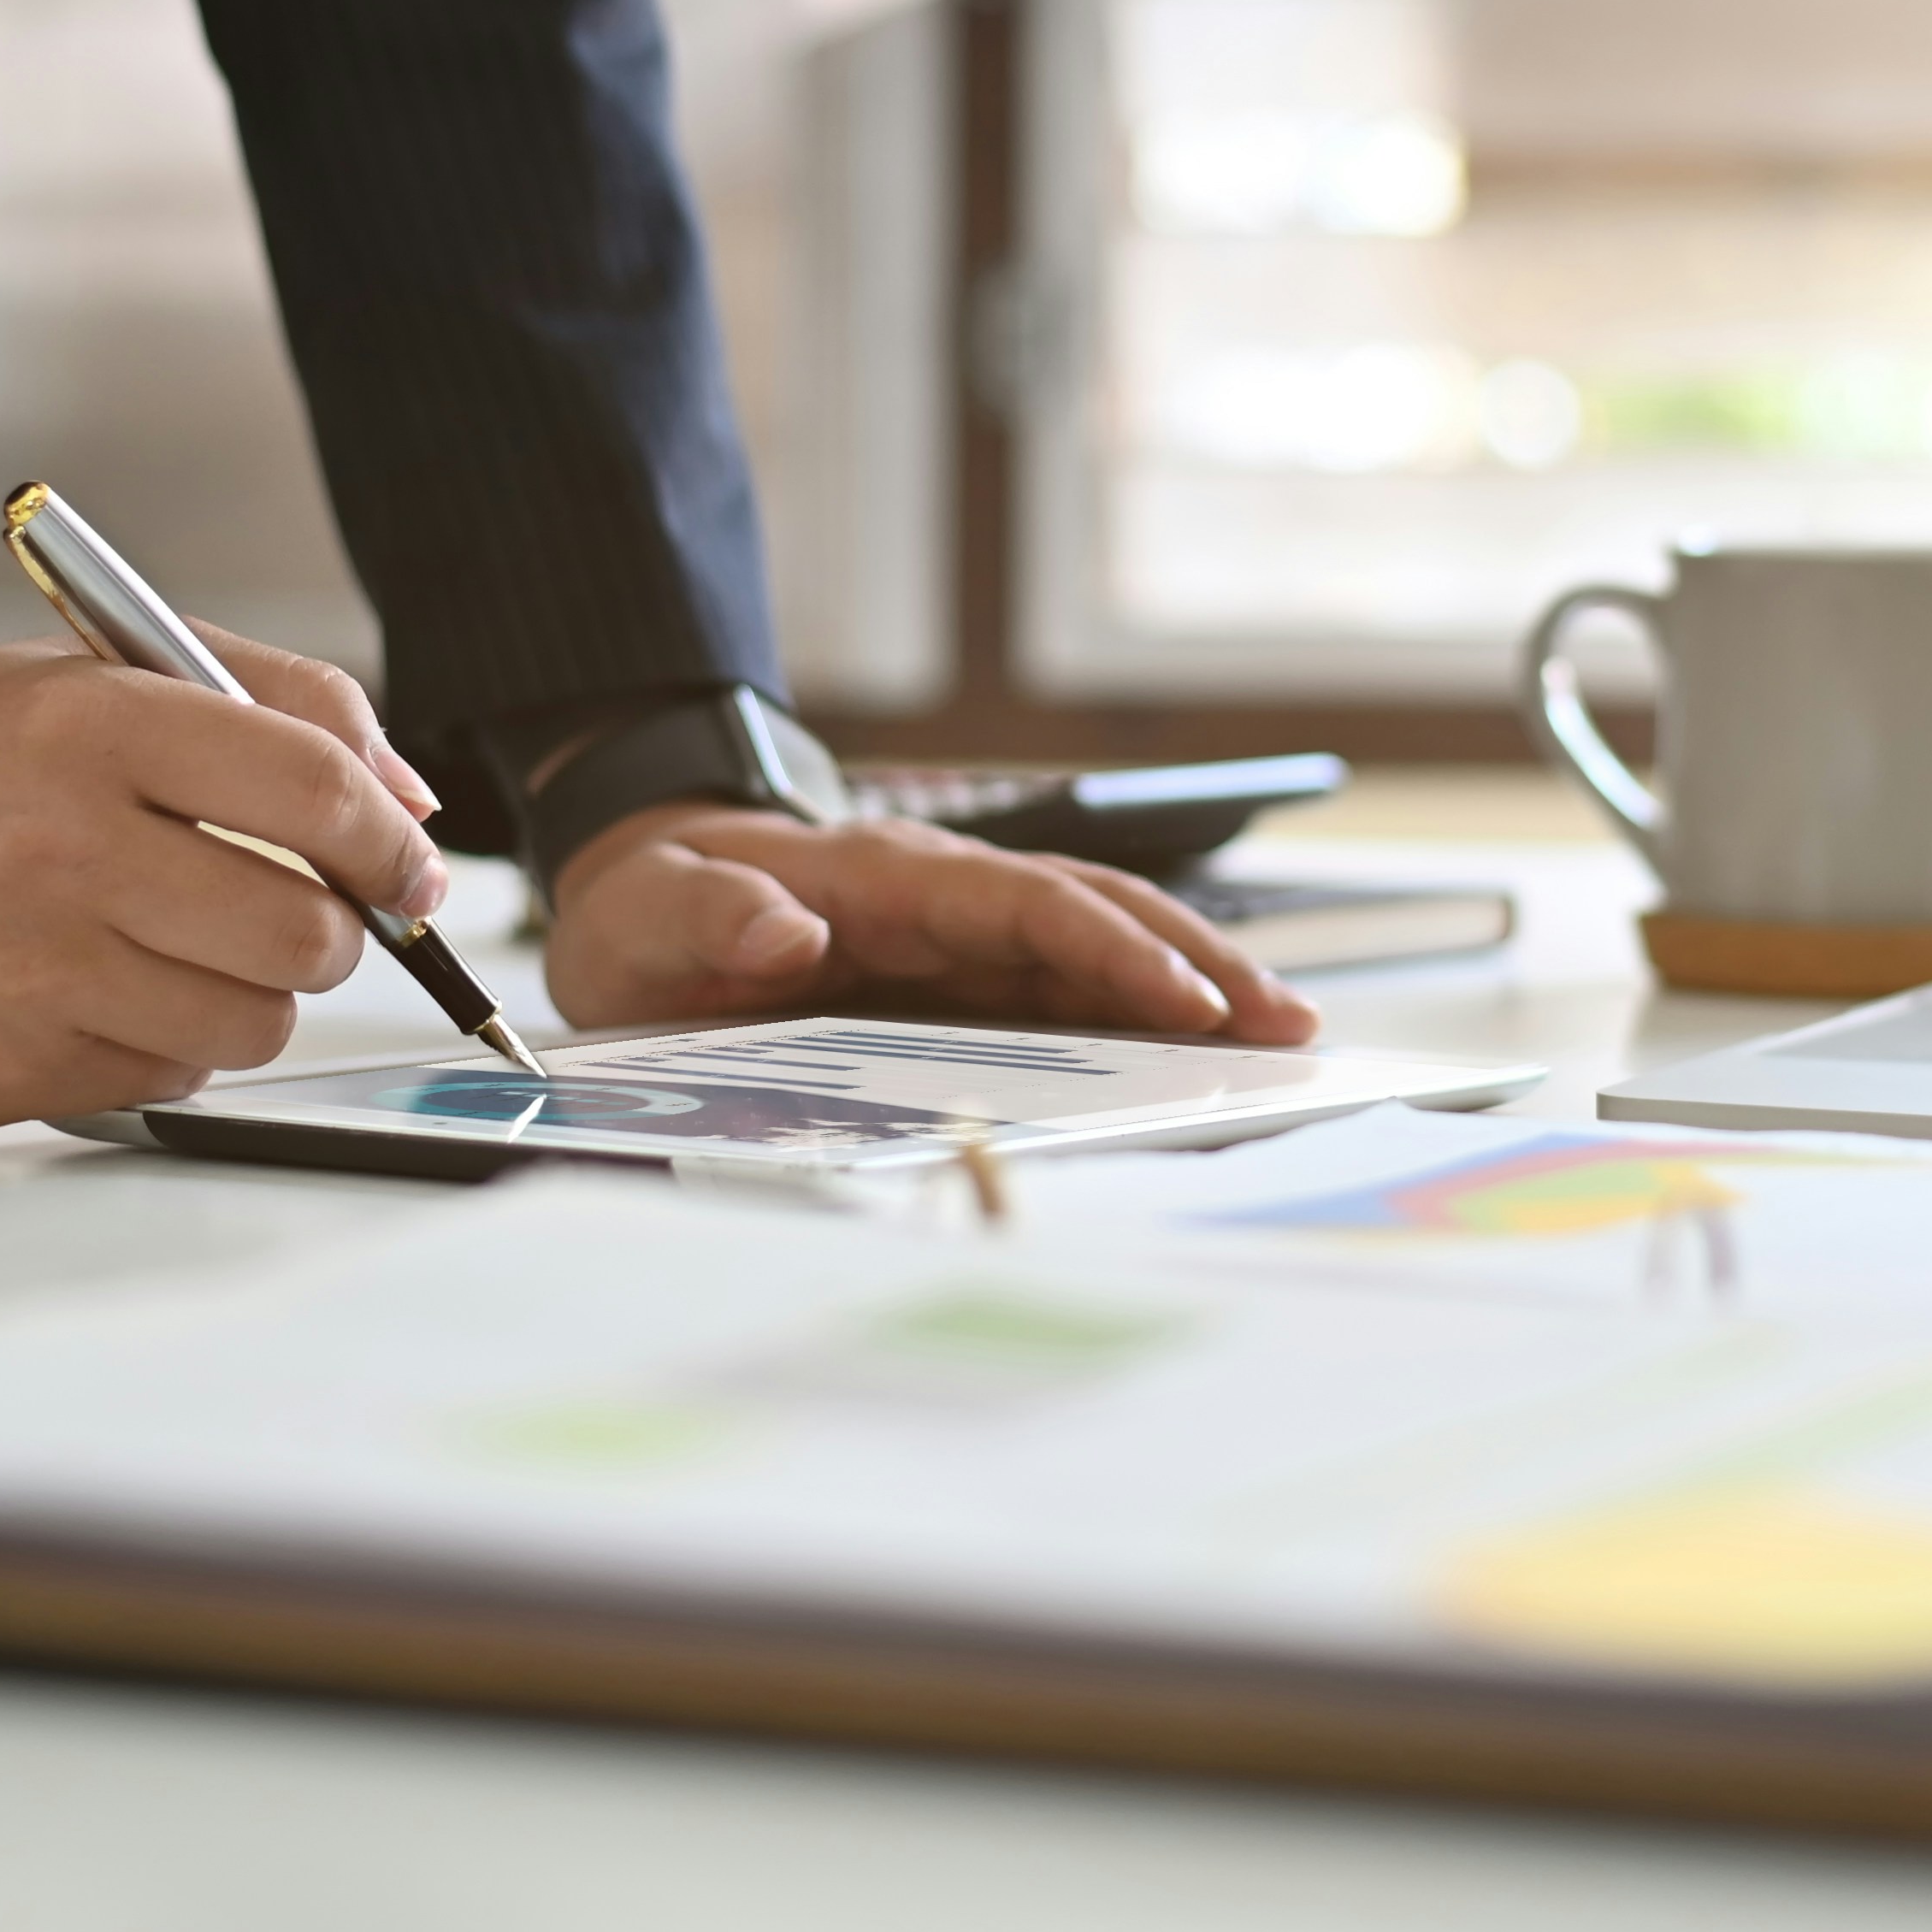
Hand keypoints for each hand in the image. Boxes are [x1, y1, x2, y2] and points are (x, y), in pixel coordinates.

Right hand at [0, 628, 445, 1125]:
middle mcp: (54, 853)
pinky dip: (165, 1040)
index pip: (313, 793)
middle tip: (299, 909)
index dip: (392, 842)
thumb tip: (408, 808)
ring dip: (252, 991)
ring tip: (185, 942)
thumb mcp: (95, 670)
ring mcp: (21, 977)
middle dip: (332, 928)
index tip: (409, 866)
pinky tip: (100, 984)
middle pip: (301, 931)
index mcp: (89, 729)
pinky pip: (165, 1079)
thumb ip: (274, 704)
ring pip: (249, 1024)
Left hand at [537, 804, 1317, 1045]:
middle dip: (1199, 963)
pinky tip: (1197, 1052)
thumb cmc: (650, 906)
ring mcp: (961, 935)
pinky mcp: (961, 976)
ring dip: (1193, 982)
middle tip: (1288, 1027)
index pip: (1027, 904)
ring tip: (1280, 1037)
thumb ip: (713, 918)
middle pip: (1098, 913)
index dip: (1113, 951)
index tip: (1188, 1004)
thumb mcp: (648, 913)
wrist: (643, 889)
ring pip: (1100, 944)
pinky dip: (1139, 1011)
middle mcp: (945, 897)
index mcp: (887, 879)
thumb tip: (789, 935)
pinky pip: (1065, 987)